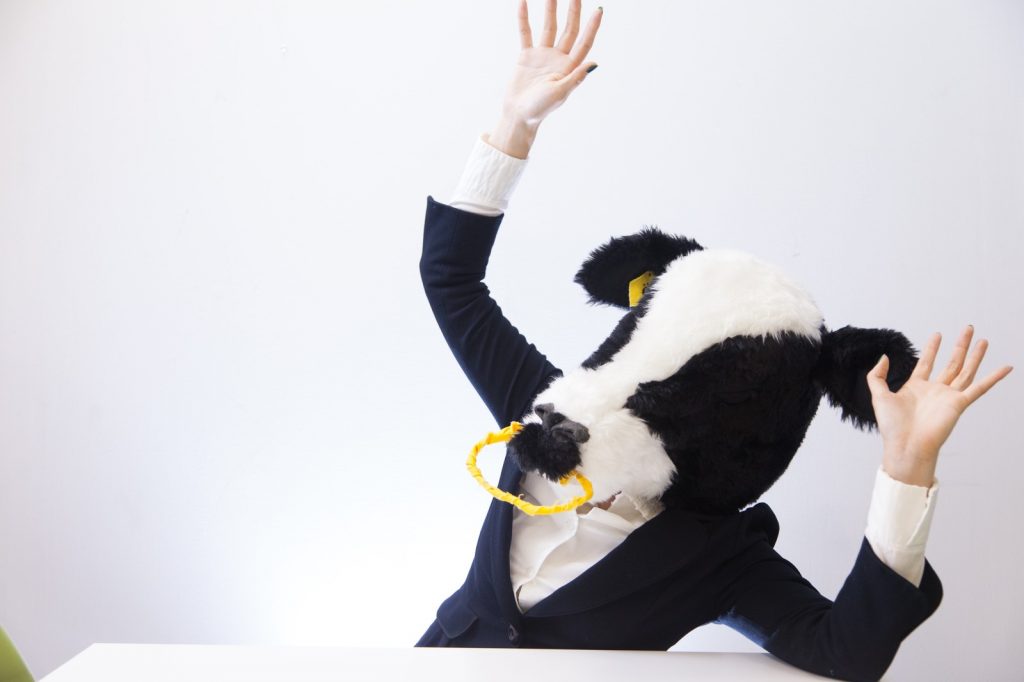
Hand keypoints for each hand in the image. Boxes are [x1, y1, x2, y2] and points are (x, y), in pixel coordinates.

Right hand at [488, 0, 602, 157]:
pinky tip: (523, 2)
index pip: (584, 42)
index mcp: (569, 67)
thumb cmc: (540, 109)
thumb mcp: (560, 93)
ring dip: (550, 9)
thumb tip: (594, 63)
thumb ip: (576, 77)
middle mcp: (558, 58)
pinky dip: (524, 18)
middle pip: (569, 30)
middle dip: (573, 11)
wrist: (518, 116)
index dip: (592, 27)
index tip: (599, 9)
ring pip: (548, 27)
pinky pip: (526, 33)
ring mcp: (542, 55)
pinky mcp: (526, 56)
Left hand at [867, 325, 1012, 486]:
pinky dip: (994, 378)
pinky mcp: (959, 404)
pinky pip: (979, 388)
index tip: (938, 334)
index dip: (932, 348)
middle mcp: (935, 390)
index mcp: (916, 387)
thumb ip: (877, 375)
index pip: (927, 362)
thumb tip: (884, 357)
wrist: (906, 445)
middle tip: (968, 328)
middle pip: (951, 363)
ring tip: (983, 340)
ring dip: (975, 355)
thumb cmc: (892, 427)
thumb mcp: (879, 395)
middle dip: (960, 345)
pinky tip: (1005, 367)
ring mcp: (948, 397)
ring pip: (965, 371)